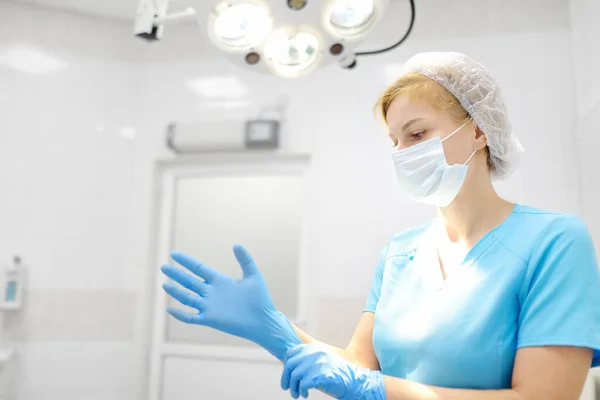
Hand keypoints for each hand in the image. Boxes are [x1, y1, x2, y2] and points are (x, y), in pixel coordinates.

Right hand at [161, 244, 300, 360]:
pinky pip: (192, 317)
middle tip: (163, 267)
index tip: (174, 254)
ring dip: (176, 292)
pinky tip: (170, 309)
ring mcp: (209, 306)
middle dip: (176, 274)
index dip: (186, 261)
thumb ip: (245, 260)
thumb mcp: (253, 275)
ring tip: (165, 284)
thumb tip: (236, 244)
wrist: (264, 320)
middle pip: (189, 281)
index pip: (198, 268)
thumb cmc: (260, 299)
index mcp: (219, 281)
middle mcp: (211, 292)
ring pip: (187, 298)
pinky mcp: (211, 320)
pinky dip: (181, 314)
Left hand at [281, 344, 385, 399]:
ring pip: (295, 375)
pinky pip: (303, 384)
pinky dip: (302, 390)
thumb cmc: (336, 374)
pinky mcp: (321, 374)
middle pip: (291, 365)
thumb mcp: (321, 361)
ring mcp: (318, 363)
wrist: (354, 381)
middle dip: (286, 378)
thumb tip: (289, 367)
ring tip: (296, 394)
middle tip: (287, 388)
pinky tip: (305, 394)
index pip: (291, 353)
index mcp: (314, 348)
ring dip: (293, 387)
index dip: (286, 365)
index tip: (287, 375)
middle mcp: (315, 353)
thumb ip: (308, 360)